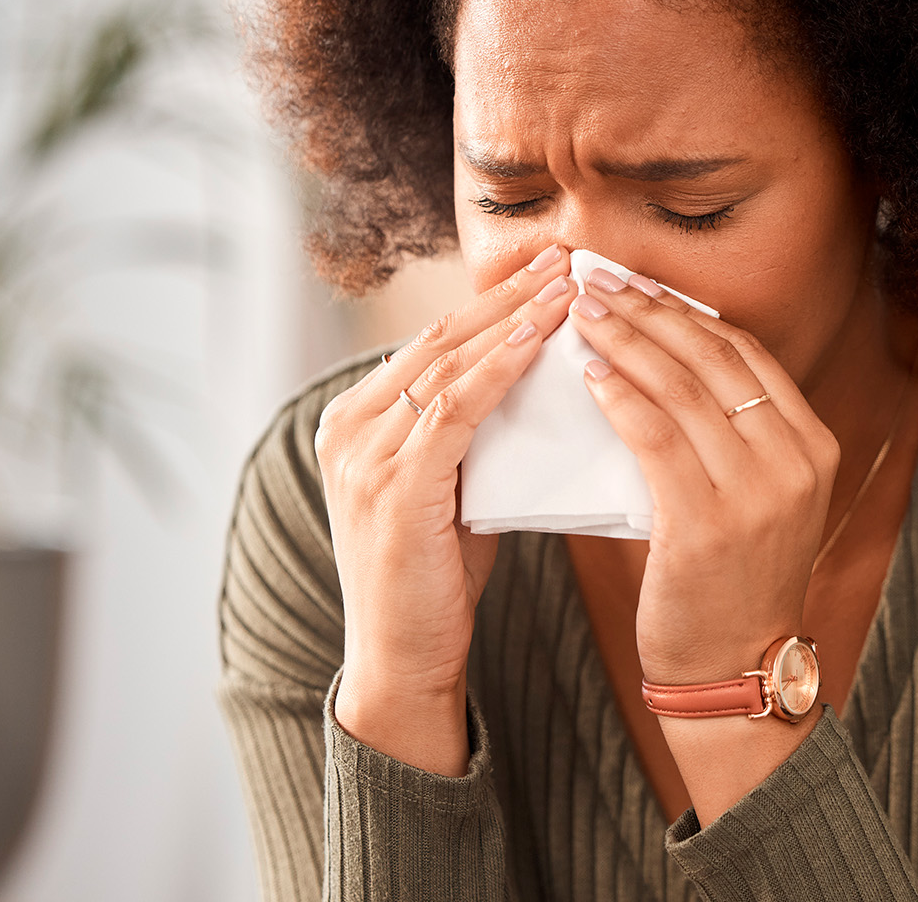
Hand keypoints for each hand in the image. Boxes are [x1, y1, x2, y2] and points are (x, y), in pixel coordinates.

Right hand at [316, 243, 573, 774]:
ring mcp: (363, 455)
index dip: (494, 301)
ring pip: (448, 363)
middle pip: (440, 337)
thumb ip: (468, 435)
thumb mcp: (446, 489)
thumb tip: (533, 382)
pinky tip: (540, 342)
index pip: (432, 341)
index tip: (550, 270)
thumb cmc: (433, 579)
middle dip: (509, 293)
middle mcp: (347, 426)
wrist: (401, 661)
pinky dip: (500, 369)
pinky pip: (454, 408)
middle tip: (568, 256)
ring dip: (515, 319)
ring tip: (570, 286)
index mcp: (353, 420)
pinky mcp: (393, 485)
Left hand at [570, 265, 842, 818]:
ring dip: (623, 339)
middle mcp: (794, 460)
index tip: (636, 282)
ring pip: (680, 387)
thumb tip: (662, 361)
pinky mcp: (708, 522)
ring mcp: (757, 491)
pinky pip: (654, 436)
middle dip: (648, 309)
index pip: (745, 352)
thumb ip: (729, 437)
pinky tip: (587, 371)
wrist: (733, 668)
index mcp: (812, 445)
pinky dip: (618, 395)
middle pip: (712, 357)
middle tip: (596, 279)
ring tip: (580, 312)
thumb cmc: (727, 581)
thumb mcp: (755, 499)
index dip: (685, 310)